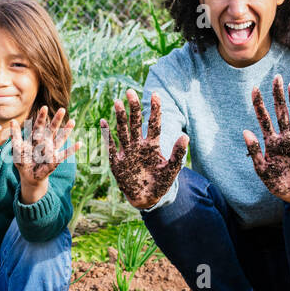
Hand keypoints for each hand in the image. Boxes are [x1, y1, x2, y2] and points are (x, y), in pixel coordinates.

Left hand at [10, 106, 80, 190]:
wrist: (29, 175)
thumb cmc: (23, 161)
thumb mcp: (17, 148)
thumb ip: (15, 136)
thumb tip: (12, 121)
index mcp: (36, 137)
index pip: (39, 125)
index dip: (41, 117)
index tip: (44, 108)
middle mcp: (45, 141)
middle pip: (52, 129)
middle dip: (57, 120)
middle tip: (62, 109)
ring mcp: (52, 150)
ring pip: (60, 139)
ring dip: (66, 131)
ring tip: (73, 121)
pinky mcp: (56, 160)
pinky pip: (65, 154)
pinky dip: (72, 150)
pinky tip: (79, 144)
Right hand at [100, 89, 187, 209]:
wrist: (146, 198)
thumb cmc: (160, 183)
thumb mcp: (172, 169)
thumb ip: (178, 154)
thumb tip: (185, 136)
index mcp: (152, 145)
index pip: (154, 124)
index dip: (155, 109)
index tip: (156, 94)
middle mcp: (139, 145)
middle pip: (135, 123)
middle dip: (133, 108)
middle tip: (130, 92)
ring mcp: (127, 152)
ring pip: (123, 130)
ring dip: (120, 117)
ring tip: (118, 102)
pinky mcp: (117, 161)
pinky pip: (111, 146)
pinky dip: (107, 135)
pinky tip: (104, 122)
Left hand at [243, 75, 289, 201]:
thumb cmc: (277, 183)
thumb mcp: (261, 169)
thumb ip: (254, 150)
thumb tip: (245, 131)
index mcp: (271, 142)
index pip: (264, 119)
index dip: (259, 104)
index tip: (254, 88)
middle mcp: (285, 138)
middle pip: (281, 112)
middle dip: (278, 96)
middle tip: (276, 77)